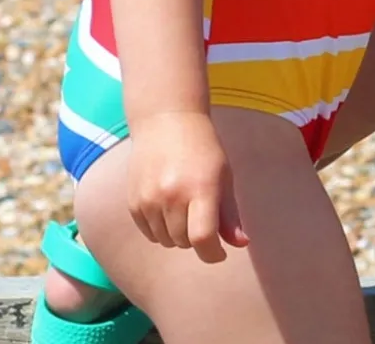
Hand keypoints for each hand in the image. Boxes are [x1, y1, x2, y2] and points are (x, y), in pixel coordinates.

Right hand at [127, 111, 248, 263]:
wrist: (165, 119)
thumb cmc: (201, 148)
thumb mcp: (223, 175)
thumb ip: (230, 213)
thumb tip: (241, 244)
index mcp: (201, 188)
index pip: (203, 239)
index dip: (213, 254)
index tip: (219, 251)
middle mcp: (172, 195)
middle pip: (184, 242)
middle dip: (196, 237)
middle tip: (200, 214)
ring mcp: (149, 198)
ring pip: (166, 240)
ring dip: (177, 234)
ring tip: (182, 207)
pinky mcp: (133, 201)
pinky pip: (149, 233)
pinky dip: (159, 228)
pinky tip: (166, 207)